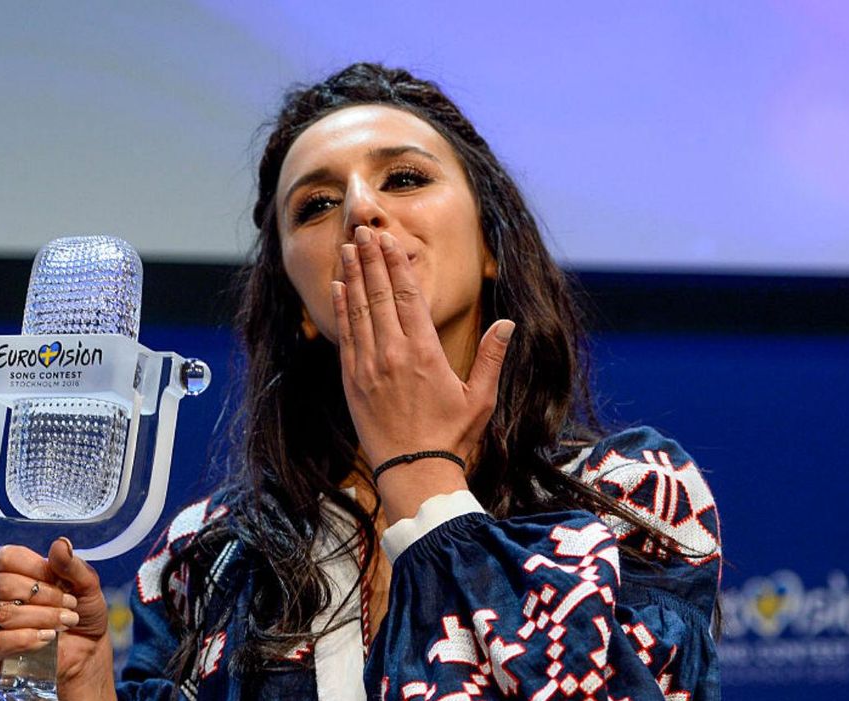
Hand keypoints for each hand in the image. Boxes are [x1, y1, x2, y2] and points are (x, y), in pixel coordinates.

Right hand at [0, 538, 116, 699]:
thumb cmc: (77, 610)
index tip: (59, 579)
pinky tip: (47, 638)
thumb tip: (60, 544)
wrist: (84, 649)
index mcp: (3, 567)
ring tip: (65, 621)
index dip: (36, 568)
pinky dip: (27, 639)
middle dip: (43, 595)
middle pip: (3, 585)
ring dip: (41, 617)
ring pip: (3, 614)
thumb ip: (71, 564)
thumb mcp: (84, 583)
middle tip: (69, 603)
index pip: (6, 557)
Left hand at [332, 226, 513, 515]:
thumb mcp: (480, 398)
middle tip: (362, 231)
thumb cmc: (452, 437)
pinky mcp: (352, 381)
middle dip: (371, 259)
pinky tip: (339, 287)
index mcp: (425, 352)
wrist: (414, 473)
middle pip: (380, 294)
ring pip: (359, 310)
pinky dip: (342, 308)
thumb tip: (508, 323)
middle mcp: (393, 353)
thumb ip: (491, 357)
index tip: (389, 240)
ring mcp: (369, 366)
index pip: (408, 296)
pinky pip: (346, 335)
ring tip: (347, 248)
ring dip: (353, 276)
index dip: (397, 264)